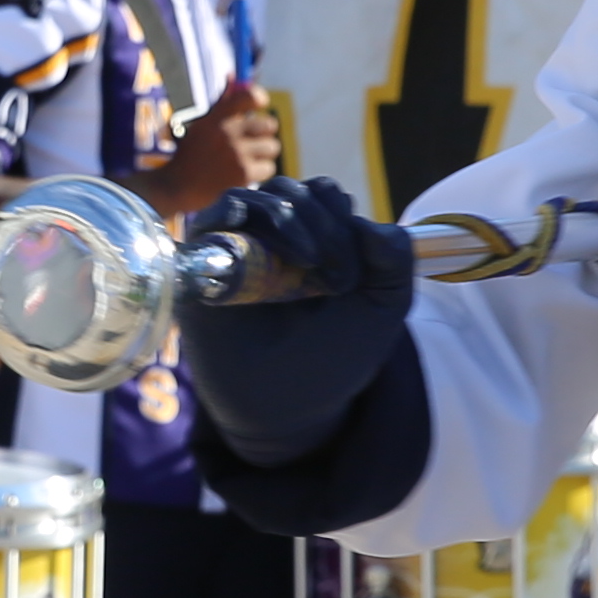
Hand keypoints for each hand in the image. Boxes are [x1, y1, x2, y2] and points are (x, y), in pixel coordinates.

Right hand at [147, 90, 282, 220]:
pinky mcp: (243, 174)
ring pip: (272, 147)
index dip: (260, 99)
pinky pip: (269, 167)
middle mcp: (228, 132)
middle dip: (264, 134)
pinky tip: (245, 174)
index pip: (251, 97)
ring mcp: (237, 154)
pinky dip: (260, 172)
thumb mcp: (203, 124)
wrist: (177, 187)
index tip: (259, 106)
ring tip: (247, 160)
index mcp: (217, 117)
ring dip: (263, 155)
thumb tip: (232, 74)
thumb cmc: (191, 154)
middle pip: (269, 124)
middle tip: (252, 142)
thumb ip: (221, 102)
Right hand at [179, 176, 415, 461]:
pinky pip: (210, 219)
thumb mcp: (382, 309)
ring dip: (288, 218)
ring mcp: (238, 250)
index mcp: (316, 242)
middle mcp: (275, 241)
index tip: (354, 274)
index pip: (325, 196)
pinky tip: (256, 241)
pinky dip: (233, 215)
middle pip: (292, 190)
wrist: (285, 407)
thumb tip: (369, 222)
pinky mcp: (202, 266)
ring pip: (255, 196)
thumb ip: (396, 262)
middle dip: (321, 221)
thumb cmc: (330, 360)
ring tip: (307, 263)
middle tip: (334, 274)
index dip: (343, 219)